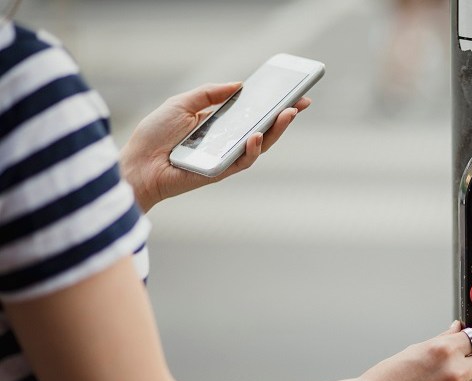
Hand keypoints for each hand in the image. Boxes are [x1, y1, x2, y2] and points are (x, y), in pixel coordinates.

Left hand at [119, 82, 311, 211]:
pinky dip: (253, 149)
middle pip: (263, 129)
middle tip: (301, 102)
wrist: (138, 163)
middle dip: (284, 117)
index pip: (252, 113)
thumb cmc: (155, 135)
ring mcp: (226, 156)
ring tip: (288, 114)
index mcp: (220, 123)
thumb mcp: (183, 103)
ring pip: (260, 146)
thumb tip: (239, 85)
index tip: (293, 92)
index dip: (272, 104)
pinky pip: (243, 161)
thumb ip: (210, 93)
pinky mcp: (221, 171)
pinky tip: (256, 135)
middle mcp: (227, 140)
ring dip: (276, 131)